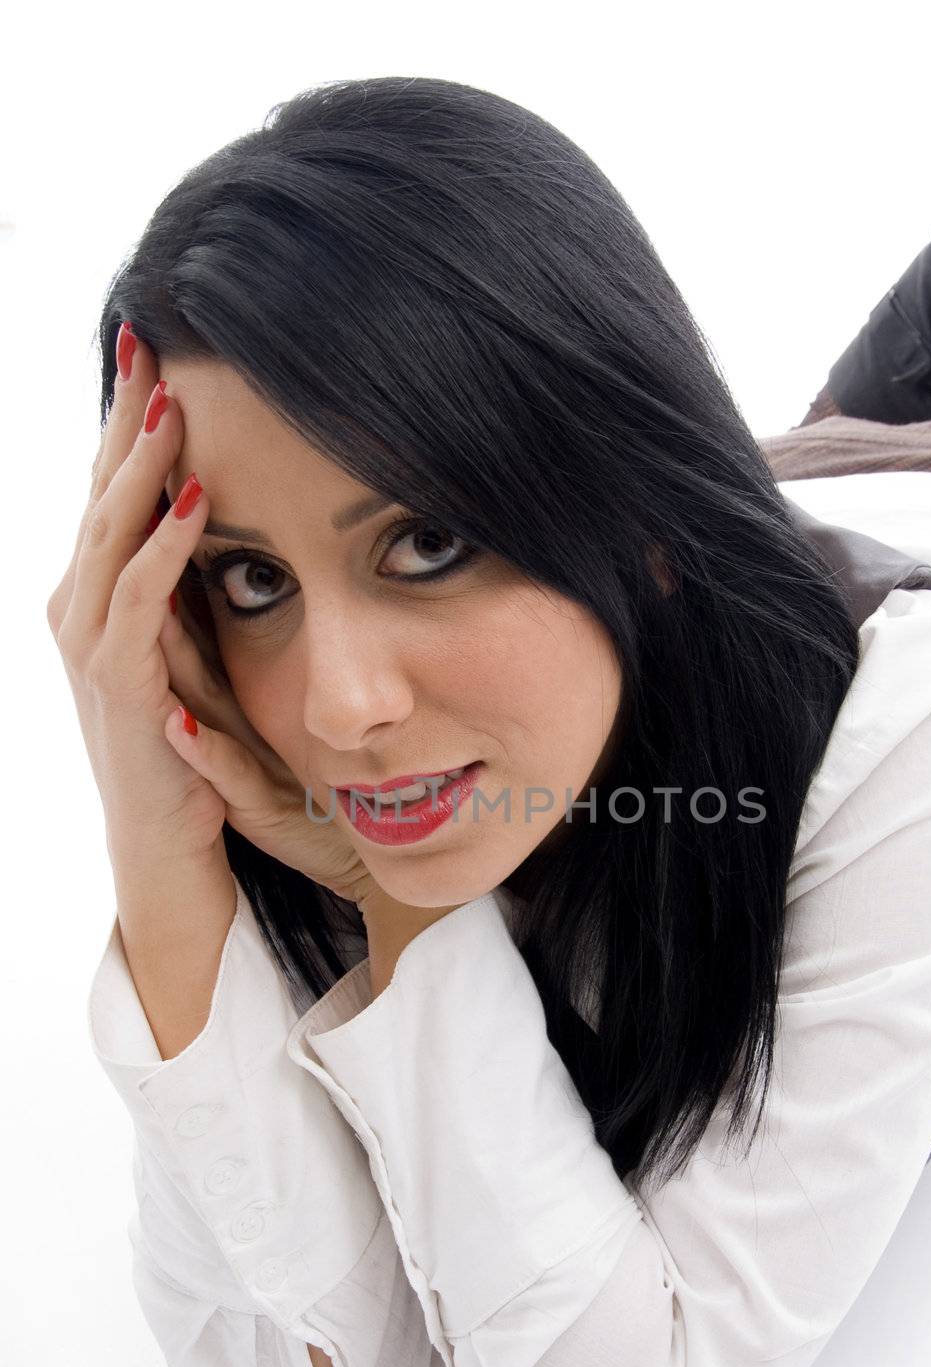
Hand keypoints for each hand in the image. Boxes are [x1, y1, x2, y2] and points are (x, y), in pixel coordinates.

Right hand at [46, 324, 377, 911]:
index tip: (159, 341)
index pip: (116, 487)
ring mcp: (92, 647)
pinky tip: (195, 505)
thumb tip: (235, 518)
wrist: (174, 853)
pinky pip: (140, 606)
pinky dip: (163, 551)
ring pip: (109, 535)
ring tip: (172, 402)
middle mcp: (83, 609)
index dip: (134, 417)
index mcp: (103, 594)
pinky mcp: (121, 691)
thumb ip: (200, 590)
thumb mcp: (197, 652)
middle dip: (129, 417)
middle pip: (103, 491)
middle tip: (151, 338)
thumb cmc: (192, 754)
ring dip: (140, 467)